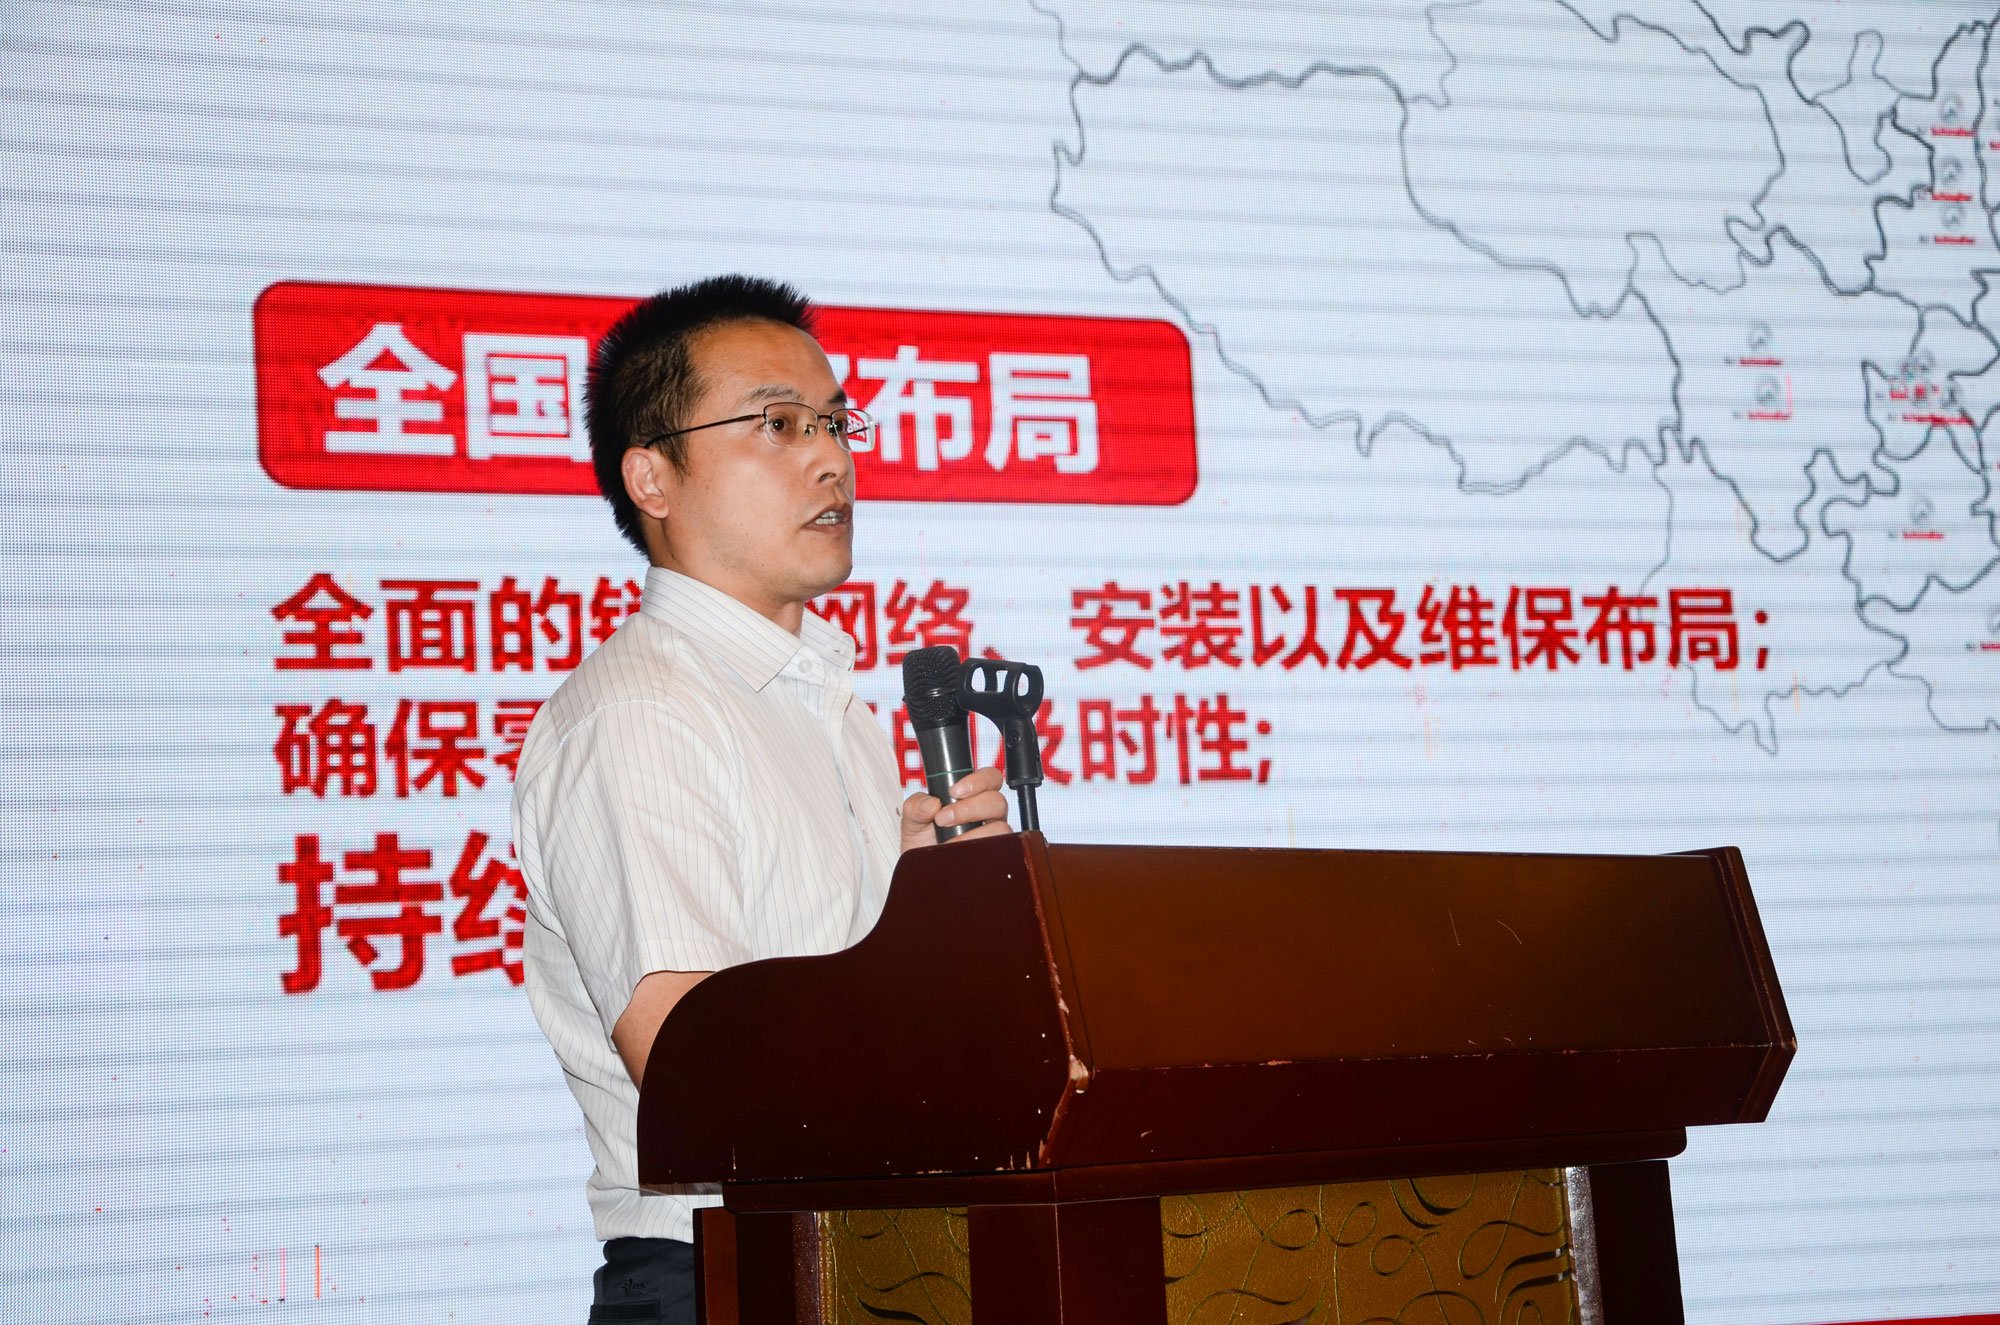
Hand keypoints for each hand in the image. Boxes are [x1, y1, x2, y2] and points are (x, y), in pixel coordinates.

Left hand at [899, 765, 1013, 853]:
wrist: (922, 874)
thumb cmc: (922, 845)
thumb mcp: (912, 821)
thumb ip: (916, 806)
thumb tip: (931, 803)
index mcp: (973, 798)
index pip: (990, 778)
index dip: (978, 781)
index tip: (954, 792)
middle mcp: (988, 816)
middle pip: (997, 801)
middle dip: (970, 808)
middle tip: (943, 818)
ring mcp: (993, 837)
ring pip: (1000, 827)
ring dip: (974, 832)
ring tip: (948, 841)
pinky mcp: (994, 857)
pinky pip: (998, 850)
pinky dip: (977, 850)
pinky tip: (958, 853)